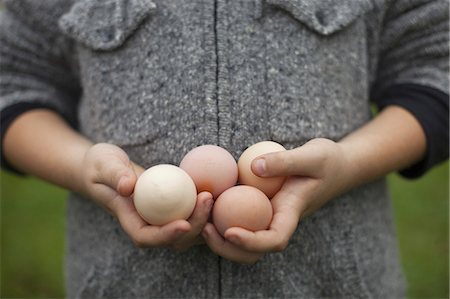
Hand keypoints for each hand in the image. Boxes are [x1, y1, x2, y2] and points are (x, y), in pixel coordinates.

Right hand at [80, 143, 212, 250]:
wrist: (107, 166)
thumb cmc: (101, 164)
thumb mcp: (103, 163)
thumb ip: (114, 174)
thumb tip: (128, 186)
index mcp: (130, 220)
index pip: (147, 237)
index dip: (166, 235)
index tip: (184, 224)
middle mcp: (149, 224)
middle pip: (175, 239)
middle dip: (195, 225)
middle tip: (207, 198)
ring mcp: (162, 218)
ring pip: (189, 231)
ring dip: (204, 219)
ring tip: (213, 195)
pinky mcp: (174, 207)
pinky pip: (192, 213)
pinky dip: (205, 209)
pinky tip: (217, 191)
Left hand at [203, 138, 350, 262]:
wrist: (337, 166)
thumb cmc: (328, 160)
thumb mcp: (313, 155)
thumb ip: (285, 161)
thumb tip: (254, 167)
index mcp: (292, 213)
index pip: (274, 240)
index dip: (251, 242)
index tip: (230, 231)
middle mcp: (278, 220)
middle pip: (253, 252)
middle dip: (227, 248)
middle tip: (204, 229)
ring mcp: (268, 216)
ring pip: (244, 241)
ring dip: (220, 238)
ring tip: (199, 220)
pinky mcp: (261, 207)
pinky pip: (240, 219)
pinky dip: (221, 218)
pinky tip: (206, 203)